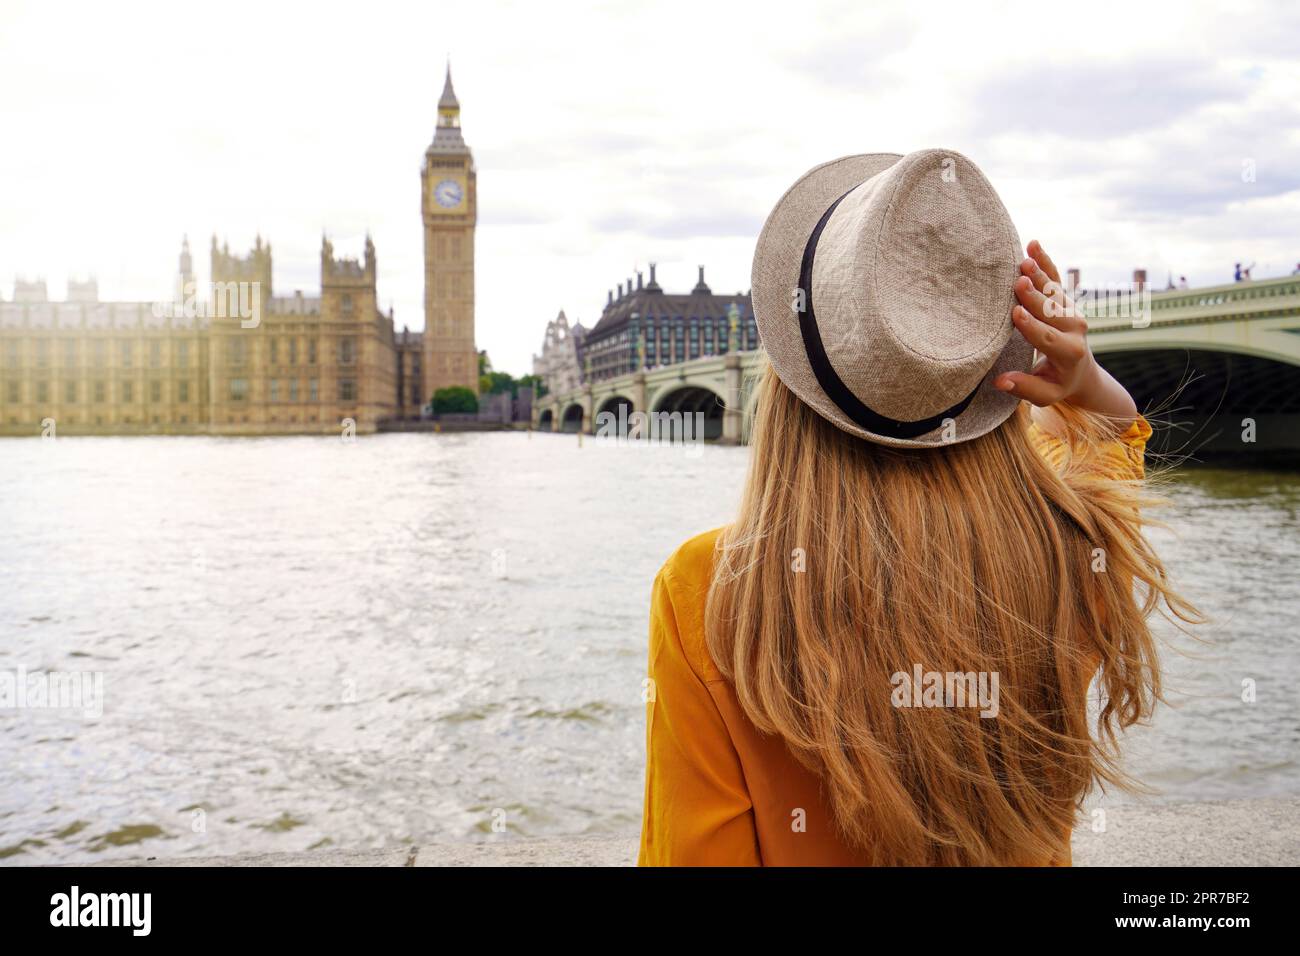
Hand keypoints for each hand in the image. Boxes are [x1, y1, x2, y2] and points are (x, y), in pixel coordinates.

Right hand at [994, 240, 1137, 431]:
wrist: (1081, 371)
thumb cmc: (1057, 383)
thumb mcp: (1045, 394)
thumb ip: (1025, 387)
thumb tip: (1000, 381)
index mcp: (1069, 353)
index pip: (1047, 338)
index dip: (1032, 326)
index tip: (1015, 313)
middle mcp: (1075, 329)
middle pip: (1051, 310)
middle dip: (1035, 296)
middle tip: (1018, 282)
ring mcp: (1072, 312)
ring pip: (1053, 292)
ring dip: (1039, 275)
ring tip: (1024, 261)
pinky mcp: (1067, 301)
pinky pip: (1056, 279)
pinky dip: (1046, 262)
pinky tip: (1033, 245)